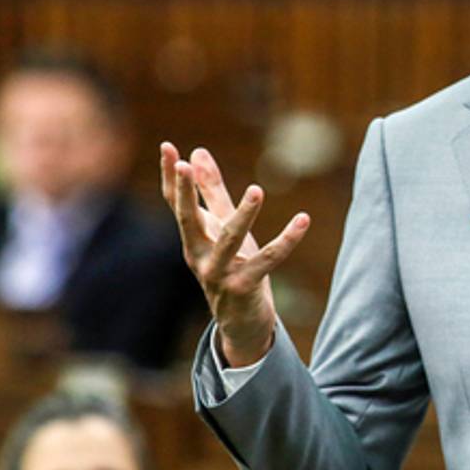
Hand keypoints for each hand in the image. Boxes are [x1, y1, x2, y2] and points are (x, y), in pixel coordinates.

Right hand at [160, 142, 309, 366]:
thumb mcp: (222, 228)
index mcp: (193, 239)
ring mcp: (220, 273)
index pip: (176, 204)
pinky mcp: (244, 287)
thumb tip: (197, 152)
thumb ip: (212, 192)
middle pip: (188, 221)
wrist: (241, 323)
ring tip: (256, 191)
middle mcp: (199, 255)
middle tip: (184, 166)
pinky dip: (287, 241)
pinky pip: (268, 261)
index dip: (170, 177)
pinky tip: (302, 220)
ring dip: (244, 215)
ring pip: (231, 240)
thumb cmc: (232, 267)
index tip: (167, 146)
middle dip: (186, 193)